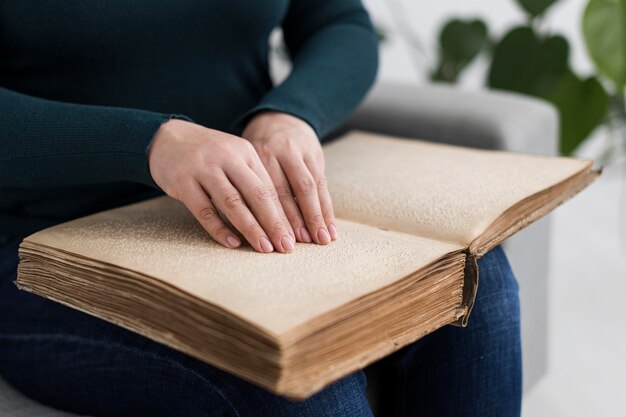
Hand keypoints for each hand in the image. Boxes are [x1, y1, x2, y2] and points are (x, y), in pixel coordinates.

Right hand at [148, 119, 294, 252]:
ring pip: (232, 203)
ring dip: (250, 228)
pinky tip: (232, 243)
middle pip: (256, 194)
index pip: (270, 187)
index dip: (284, 214)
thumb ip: (253, 180)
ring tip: (264, 247)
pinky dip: (219, 228)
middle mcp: (227, 158)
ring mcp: (204, 168)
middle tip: (285, 247)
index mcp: (245, 152)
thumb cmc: (208, 155)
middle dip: (273, 223)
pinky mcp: (183, 181)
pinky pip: (204, 209)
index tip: (294, 237)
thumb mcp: (234, 158)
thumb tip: (279, 217)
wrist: (166, 138)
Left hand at [241, 111, 336, 244]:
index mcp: (259, 153)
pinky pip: (323, 184)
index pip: (268, 190)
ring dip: (318, 215)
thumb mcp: (247, 160)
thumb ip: (248, 187)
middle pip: (292, 190)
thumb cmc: (257, 148)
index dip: (274, 217)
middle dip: (299, 219)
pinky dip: (327, 207)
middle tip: (302, 245)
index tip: (277, 239)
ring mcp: (302, 151)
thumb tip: (248, 225)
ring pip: (311, 187)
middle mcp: (282, 151)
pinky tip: (330, 226)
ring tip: (322, 239)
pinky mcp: (317, 154)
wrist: (279, 116)